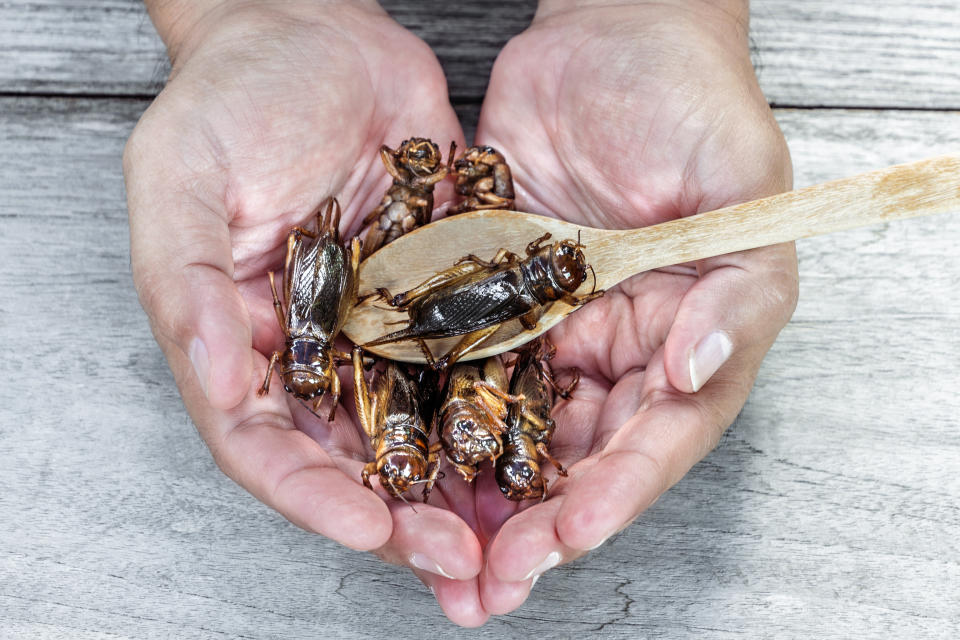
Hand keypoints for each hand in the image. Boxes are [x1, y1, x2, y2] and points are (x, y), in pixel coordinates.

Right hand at [124, 1, 489, 623]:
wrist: (315, 33)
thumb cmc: (232, 97)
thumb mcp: (181, 175)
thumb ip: (183, 278)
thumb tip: (210, 372)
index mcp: (238, 341)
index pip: (265, 445)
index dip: (312, 497)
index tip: (369, 530)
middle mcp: (312, 351)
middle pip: (351, 459)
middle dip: (402, 518)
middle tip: (460, 560)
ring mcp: (379, 328)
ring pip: (419, 428)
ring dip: (461, 488)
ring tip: (511, 535)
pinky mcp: (438, 294)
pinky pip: (471, 359)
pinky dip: (500, 409)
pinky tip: (540, 446)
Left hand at [468, 0, 798, 613]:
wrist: (609, 35)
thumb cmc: (690, 103)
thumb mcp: (741, 192)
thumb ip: (737, 291)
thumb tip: (695, 371)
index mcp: (687, 337)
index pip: (653, 438)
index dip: (612, 495)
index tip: (563, 536)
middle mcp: (617, 348)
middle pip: (578, 457)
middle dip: (533, 524)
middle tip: (484, 580)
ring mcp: (551, 326)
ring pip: (515, 428)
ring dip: (477, 494)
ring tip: (432, 550)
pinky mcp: (492, 296)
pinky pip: (463, 365)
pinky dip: (436, 417)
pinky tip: (400, 459)